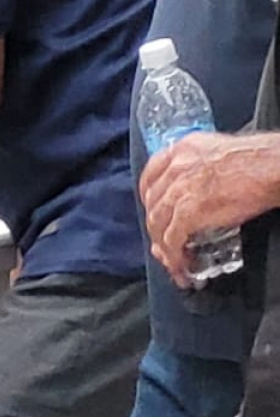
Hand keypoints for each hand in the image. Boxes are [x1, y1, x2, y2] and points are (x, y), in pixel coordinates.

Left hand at [140, 131, 279, 287]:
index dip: (149, 199)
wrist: (270, 167)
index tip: (154, 211)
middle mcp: (174, 169)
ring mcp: (179, 191)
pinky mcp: (189, 212)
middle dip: (156, 227)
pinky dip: (174, 257)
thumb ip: (198, 164)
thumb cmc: (256, 160)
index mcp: (180, 151)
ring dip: (163, 247)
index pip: (150, 177)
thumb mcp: (215, 150)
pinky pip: (172, 239)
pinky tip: (181, 266)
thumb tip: (199, 185)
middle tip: (164, 243)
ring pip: (157, 224)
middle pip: (152, 204)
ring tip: (173, 261)